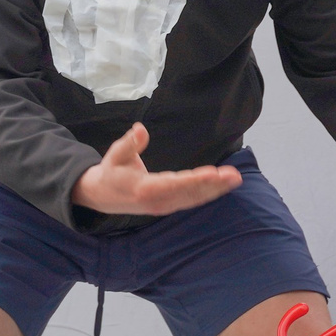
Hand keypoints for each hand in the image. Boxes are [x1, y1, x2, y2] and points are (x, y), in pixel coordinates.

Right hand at [70, 124, 241, 216]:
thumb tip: (140, 129)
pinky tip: (222, 185)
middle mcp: (158, 201)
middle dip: (212, 185)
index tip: (212, 173)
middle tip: (233, 176)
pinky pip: (191, 200)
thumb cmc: (111, 171)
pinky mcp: (168, 205)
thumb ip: (129, 143)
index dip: (194, 180)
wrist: (100, 196)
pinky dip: (208, 193)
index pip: (174, 185)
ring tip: (234, 179)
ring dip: (215, 190)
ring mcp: (164, 206)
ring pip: (193, 199)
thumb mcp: (115, 154)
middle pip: (189, 194)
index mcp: (145, 189)